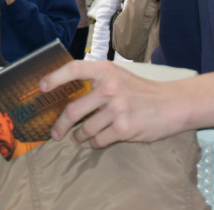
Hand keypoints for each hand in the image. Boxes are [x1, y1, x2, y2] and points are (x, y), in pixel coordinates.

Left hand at [40, 60, 180, 147]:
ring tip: (77, 137)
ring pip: (85, 129)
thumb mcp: (118, 75)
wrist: (171, 104)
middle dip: (60, 125)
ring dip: (78, 136)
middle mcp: (110, 88)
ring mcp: (117, 109)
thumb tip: (67, 93)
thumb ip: (96, 81)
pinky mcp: (124, 128)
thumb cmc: (141, 90)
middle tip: (55, 132)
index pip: (74, 70)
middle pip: (73, 110)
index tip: (42, 87)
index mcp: (106, 71)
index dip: (55, 77)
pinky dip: (95, 143)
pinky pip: (99, 140)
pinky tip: (97, 140)